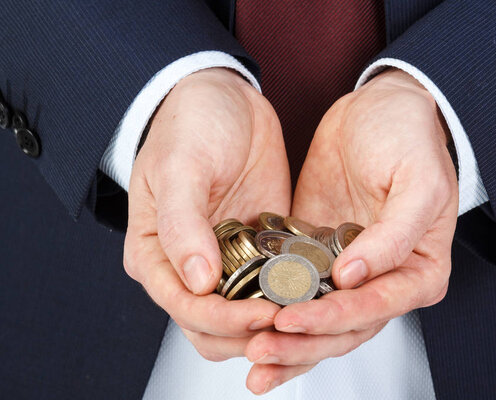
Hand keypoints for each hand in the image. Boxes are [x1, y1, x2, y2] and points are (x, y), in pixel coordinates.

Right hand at [124, 68, 289, 361]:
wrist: (224, 98)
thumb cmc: (189, 125)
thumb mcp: (180, 168)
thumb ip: (183, 226)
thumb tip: (198, 283)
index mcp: (156, 254)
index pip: (185, 309)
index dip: (224, 320)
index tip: (264, 314)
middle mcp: (188, 267)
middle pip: (214, 329)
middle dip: (251, 332)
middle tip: (293, 319)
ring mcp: (225, 261)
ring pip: (246, 316)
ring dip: (275, 321)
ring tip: (309, 309)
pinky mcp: (258, 250)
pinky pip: (275, 286)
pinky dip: (293, 295)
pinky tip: (319, 289)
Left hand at [244, 69, 458, 392]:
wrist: (378, 107)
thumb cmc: (410, 138)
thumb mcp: (418, 180)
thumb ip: (395, 234)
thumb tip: (355, 277)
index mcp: (418, 270)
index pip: (376, 307)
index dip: (334, 319)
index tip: (294, 318)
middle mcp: (384, 279)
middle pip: (344, 328)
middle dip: (303, 343)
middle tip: (261, 349)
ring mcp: (347, 270)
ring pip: (318, 319)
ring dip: (286, 342)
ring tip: (250, 356)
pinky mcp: (316, 254)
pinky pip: (295, 289)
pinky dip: (274, 308)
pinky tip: (247, 324)